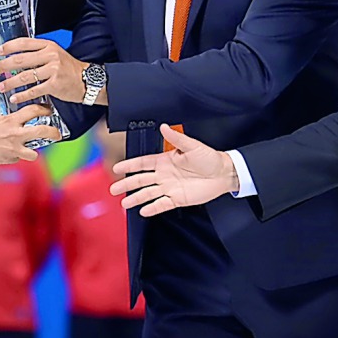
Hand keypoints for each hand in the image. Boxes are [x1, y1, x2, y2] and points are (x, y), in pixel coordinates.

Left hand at [0, 38, 89, 104]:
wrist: (87, 81)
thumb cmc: (70, 69)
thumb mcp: (56, 55)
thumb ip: (39, 54)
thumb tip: (17, 58)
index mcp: (49, 46)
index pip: (24, 43)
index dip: (9, 47)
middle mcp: (50, 56)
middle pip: (21, 59)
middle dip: (5, 65)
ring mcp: (53, 70)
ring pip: (25, 76)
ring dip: (10, 82)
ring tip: (1, 86)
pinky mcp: (54, 84)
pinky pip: (34, 90)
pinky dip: (22, 95)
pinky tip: (14, 98)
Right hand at [0, 105, 58, 163]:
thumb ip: (8, 121)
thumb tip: (15, 122)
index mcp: (11, 120)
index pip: (34, 110)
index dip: (44, 110)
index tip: (48, 111)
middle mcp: (16, 134)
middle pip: (43, 131)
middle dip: (54, 133)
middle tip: (57, 134)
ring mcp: (14, 149)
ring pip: (34, 153)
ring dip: (34, 152)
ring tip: (31, 150)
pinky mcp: (9, 159)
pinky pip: (18, 159)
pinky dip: (16, 156)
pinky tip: (9, 153)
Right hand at [109, 124, 238, 215]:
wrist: (224, 174)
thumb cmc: (209, 158)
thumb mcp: (193, 146)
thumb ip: (177, 138)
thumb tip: (163, 127)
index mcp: (165, 160)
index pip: (143, 163)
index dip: (130, 165)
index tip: (117, 168)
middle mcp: (164, 174)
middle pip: (141, 180)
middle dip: (127, 184)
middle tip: (113, 189)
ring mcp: (170, 187)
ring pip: (149, 194)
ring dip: (137, 198)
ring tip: (124, 204)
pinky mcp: (178, 199)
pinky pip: (162, 204)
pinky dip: (153, 208)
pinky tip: (143, 211)